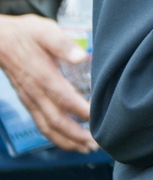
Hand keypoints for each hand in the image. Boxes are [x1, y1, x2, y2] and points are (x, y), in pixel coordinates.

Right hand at [0, 14, 96, 152]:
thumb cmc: (25, 33)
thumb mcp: (44, 30)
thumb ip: (63, 44)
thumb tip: (80, 56)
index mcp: (43, 76)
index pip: (66, 99)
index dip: (83, 112)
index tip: (100, 120)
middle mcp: (36, 92)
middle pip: (57, 121)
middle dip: (78, 135)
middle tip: (96, 144)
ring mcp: (30, 99)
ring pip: (48, 127)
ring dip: (67, 141)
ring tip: (85, 148)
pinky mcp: (27, 101)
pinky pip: (40, 124)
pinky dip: (54, 136)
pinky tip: (67, 140)